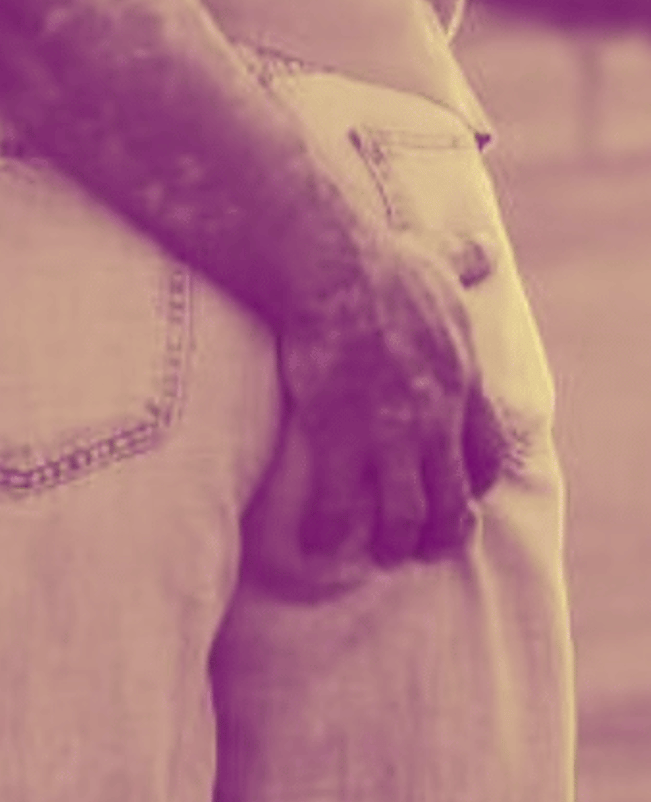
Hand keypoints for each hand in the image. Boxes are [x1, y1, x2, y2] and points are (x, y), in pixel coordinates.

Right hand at [243, 224, 505, 600]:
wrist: (332, 263)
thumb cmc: (381, 259)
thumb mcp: (437, 258)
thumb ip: (462, 262)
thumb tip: (483, 247)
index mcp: (461, 381)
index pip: (487, 454)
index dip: (475, 482)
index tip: (460, 492)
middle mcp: (435, 417)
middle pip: (455, 498)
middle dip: (443, 531)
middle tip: (423, 547)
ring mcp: (389, 431)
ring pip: (406, 514)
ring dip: (394, 541)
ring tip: (379, 554)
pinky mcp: (340, 434)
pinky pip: (338, 504)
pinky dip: (327, 532)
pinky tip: (314, 542)